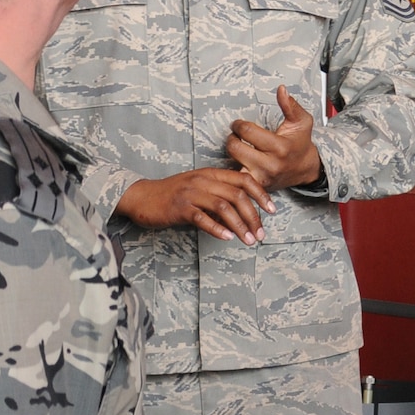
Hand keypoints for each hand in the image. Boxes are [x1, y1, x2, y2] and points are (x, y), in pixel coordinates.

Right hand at [117, 169, 274, 244]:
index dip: (261, 194)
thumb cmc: (173, 195)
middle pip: (237, 196)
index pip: (244, 179)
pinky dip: (217, 229)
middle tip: (260, 234)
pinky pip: (202, 218)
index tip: (272, 210)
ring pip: (224, 207)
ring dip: (239, 226)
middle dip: (253, 216)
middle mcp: (203, 180)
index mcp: (211, 174)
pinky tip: (227, 238)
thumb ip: (220, 195)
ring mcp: (191, 193)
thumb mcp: (200, 188)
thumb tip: (245, 211)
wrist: (141, 197)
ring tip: (248, 240)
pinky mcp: (179, 207)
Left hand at [227, 85, 323, 190]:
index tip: (238, 124)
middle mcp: (270, 164)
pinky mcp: (257, 185)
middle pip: (235, 149)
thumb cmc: (301, 143)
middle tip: (235, 135)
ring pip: (232, 165)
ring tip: (236, 147)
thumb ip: (290, 105)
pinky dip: (231, 173)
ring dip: (231, 154)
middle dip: (232, 138)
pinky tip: (235, 163)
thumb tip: (281, 89)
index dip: (239, 125)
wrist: (306, 169)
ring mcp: (262, 177)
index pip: (248, 132)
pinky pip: (236, 180)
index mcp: (279, 147)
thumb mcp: (302, 122)